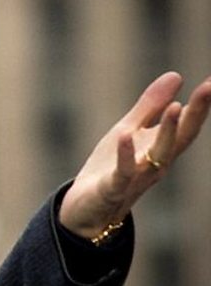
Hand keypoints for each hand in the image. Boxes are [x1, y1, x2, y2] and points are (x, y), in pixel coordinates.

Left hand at [59, 72, 210, 237]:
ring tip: (177, 106)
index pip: (187, 123)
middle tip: (210, 87)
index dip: (201, 102)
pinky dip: (125, 155)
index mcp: (161, 147)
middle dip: (196, 113)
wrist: (86, 210)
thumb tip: (177, 75)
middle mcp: (156, 163)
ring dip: (168, 131)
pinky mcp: (113, 188)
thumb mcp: (128, 130)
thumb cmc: (109, 168)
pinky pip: (122, 172)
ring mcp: (136, 176)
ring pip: (158, 154)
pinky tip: (125, 136)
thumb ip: (150, 106)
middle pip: (181, 137)